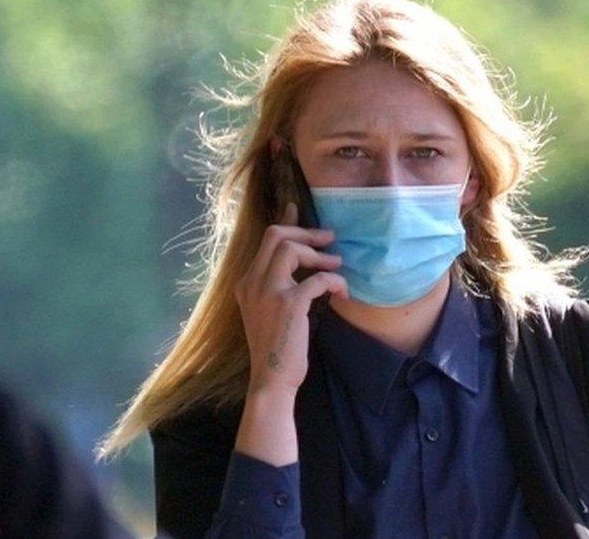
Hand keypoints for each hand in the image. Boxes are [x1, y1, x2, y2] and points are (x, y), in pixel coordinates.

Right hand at [234, 202, 348, 394]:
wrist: (271, 380)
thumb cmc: (276, 347)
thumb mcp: (270, 311)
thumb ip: (279, 285)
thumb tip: (302, 263)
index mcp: (246, 283)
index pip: (265, 241)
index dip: (285, 222)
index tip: (296, 208)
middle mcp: (252, 282)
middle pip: (276, 236)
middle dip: (306, 233)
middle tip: (329, 240)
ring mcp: (268, 292)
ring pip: (291, 250)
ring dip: (320, 255)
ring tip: (337, 266)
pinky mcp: (288, 305)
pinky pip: (316, 279)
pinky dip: (334, 281)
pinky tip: (342, 292)